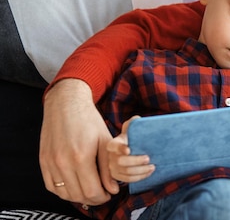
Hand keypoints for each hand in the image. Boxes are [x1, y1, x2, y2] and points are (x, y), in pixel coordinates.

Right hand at [39, 79, 117, 205]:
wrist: (66, 104)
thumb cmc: (89, 120)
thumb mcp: (105, 141)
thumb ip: (108, 168)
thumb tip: (113, 189)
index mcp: (81, 157)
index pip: (92, 191)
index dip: (103, 197)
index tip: (109, 194)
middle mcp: (63, 163)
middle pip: (78, 195)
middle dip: (93, 199)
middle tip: (101, 194)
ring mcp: (50, 163)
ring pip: (64, 194)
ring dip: (78, 197)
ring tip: (89, 191)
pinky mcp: (42, 161)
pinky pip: (51, 186)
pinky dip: (63, 191)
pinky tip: (74, 186)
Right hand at [107, 116, 154, 182]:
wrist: (132, 148)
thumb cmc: (133, 137)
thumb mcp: (132, 128)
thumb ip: (133, 123)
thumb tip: (137, 119)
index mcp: (113, 144)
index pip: (113, 146)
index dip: (120, 148)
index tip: (129, 150)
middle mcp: (110, 157)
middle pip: (120, 161)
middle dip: (135, 161)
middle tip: (148, 158)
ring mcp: (113, 168)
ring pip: (126, 172)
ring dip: (140, 170)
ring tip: (152, 166)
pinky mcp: (118, 176)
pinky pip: (128, 179)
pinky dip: (140, 177)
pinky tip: (149, 172)